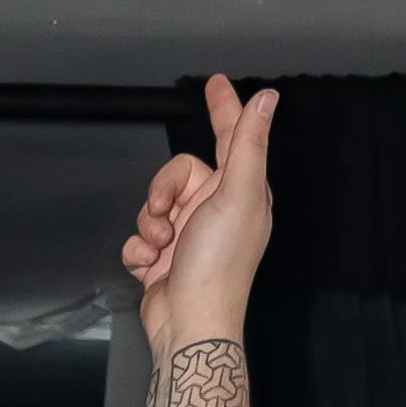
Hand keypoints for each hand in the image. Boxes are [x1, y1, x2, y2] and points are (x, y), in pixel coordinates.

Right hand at [123, 73, 276, 351]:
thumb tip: (266, 98)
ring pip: (154, 207)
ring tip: (160, 246)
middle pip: (176, 174)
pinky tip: (149, 264)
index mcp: (239, 191)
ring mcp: (187, 237)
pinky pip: (139, 239)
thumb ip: (248, 143)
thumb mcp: (237, 193)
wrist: (189, 322)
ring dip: (148, 225)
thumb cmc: (218, 263)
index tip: (214, 84)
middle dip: (162, 191)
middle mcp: (215, 210)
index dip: (223, 108)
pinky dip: (138, 251)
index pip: (231, 137)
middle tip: (165, 214)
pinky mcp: (163, 261)